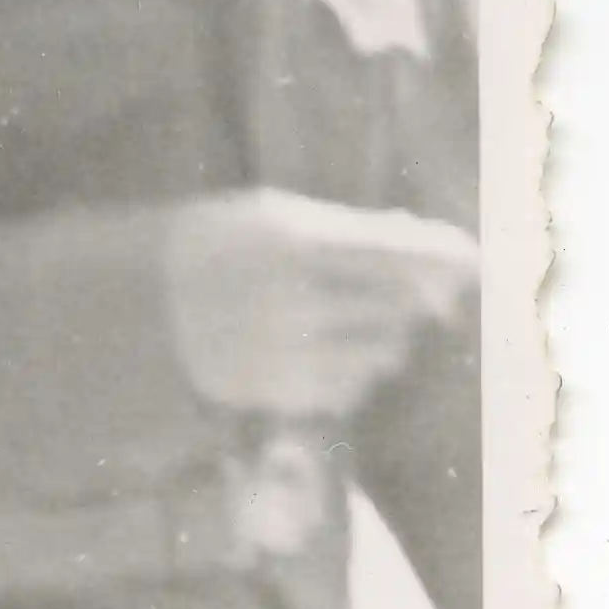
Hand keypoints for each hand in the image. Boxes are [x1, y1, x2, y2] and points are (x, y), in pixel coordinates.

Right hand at [163, 188, 477, 417]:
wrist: (135, 305)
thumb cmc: (214, 245)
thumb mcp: (269, 215)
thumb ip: (348, 229)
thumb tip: (428, 241)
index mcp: (292, 242)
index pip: (395, 251)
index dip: (442, 253)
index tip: (472, 256)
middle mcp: (295, 300)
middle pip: (401, 305)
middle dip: (417, 296)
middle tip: (417, 291)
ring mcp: (286, 353)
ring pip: (384, 352)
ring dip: (388, 336)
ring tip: (358, 319)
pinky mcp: (278, 393)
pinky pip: (352, 389)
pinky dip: (356, 372)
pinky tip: (327, 351)